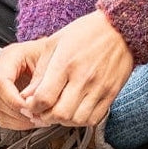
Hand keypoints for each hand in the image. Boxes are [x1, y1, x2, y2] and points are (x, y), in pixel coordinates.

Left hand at [0, 11, 134, 129]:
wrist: (120, 27)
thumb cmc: (87, 31)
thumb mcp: (56, 42)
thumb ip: (40, 71)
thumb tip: (26, 96)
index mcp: (66, 63)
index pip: (43, 99)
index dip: (32, 107)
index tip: (30, 104)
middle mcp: (84, 77)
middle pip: (59, 114)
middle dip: (45, 116)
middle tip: (42, 110)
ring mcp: (99, 87)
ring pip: (76, 120)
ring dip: (63, 120)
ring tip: (59, 109)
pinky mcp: (111, 92)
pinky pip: (93, 119)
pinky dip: (81, 120)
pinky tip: (76, 109)